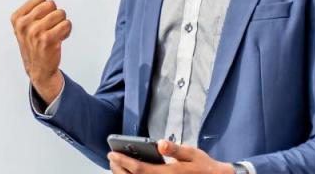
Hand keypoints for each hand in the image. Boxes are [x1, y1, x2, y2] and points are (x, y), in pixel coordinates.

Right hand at [10, 0, 71, 103]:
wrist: (38, 69)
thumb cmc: (34, 45)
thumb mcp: (24, 27)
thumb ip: (32, 11)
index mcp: (17, 18)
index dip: (46, 8)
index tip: (43, 20)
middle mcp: (24, 24)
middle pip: (51, 4)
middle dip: (55, 14)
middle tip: (51, 27)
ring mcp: (35, 31)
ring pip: (60, 13)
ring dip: (62, 23)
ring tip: (56, 33)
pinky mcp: (47, 39)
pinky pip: (66, 24)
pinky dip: (67, 30)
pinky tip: (60, 38)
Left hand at [108, 140, 234, 173]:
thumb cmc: (203, 166)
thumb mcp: (191, 153)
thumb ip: (175, 149)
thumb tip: (161, 143)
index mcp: (167, 173)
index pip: (140, 169)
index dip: (124, 161)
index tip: (112, 153)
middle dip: (119, 168)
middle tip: (111, 158)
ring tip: (116, 164)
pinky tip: (129, 172)